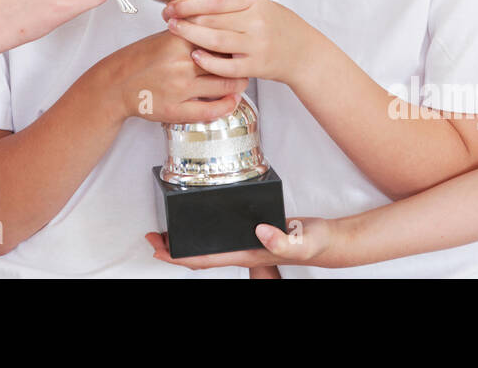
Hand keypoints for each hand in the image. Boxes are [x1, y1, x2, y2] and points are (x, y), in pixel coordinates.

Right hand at [108, 30, 246, 123]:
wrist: (118, 84)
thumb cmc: (143, 59)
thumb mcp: (166, 37)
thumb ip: (193, 32)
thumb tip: (225, 27)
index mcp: (178, 41)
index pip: (219, 36)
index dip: (235, 38)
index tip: (243, 39)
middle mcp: (180, 64)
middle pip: (226, 61)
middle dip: (242, 61)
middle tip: (247, 61)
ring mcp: (179, 88)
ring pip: (224, 86)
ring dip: (239, 83)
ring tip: (242, 80)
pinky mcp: (175, 110)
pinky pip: (210, 110)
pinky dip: (227, 106)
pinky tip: (232, 101)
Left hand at [144, 217, 329, 268]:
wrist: (328, 241)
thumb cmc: (315, 243)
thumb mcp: (302, 241)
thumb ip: (283, 240)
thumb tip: (260, 231)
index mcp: (247, 252)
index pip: (205, 258)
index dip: (178, 257)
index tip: (158, 249)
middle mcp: (241, 248)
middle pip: (199, 254)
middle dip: (172, 249)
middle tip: (149, 237)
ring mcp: (245, 240)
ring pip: (207, 243)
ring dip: (184, 239)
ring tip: (164, 230)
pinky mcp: (251, 229)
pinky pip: (219, 232)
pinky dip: (202, 226)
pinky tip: (198, 219)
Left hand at [162, 0, 318, 85]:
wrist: (302, 51)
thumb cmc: (276, 25)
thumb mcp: (258, 3)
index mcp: (255, 1)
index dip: (190, 1)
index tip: (173, 3)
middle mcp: (257, 21)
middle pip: (212, 18)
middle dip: (185, 17)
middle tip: (168, 16)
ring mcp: (257, 45)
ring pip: (216, 40)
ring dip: (191, 35)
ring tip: (175, 30)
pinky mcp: (256, 66)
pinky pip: (226, 66)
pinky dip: (208, 61)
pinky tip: (195, 56)